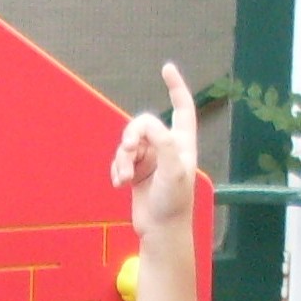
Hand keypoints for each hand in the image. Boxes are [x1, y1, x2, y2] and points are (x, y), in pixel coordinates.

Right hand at [110, 59, 200, 241]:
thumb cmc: (173, 202)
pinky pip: (120, 160)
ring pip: (128, 143)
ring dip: (122, 159)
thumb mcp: (173, 171)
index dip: (176, 87)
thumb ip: (164, 143)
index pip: (182, 108)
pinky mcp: (137, 172)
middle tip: (128, 152)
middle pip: (143, 124)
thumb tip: (149, 125)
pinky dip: (117, 170)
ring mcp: (151, 160)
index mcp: (182, 143)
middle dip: (132, 136)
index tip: (166, 68)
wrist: (160, 231)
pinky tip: (119, 185)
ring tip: (125, 179)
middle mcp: (167, 148)